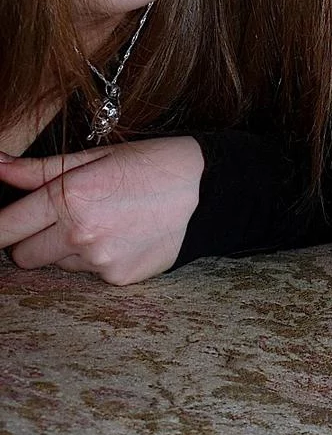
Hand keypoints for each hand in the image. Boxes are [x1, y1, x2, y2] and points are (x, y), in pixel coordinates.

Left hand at [0, 137, 203, 284]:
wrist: (208, 190)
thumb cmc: (152, 164)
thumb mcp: (96, 155)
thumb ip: (38, 170)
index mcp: (70, 197)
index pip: (6, 228)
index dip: (0, 227)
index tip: (3, 225)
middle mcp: (81, 234)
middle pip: (24, 255)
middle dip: (33, 239)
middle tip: (61, 217)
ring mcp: (100, 261)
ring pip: (58, 264)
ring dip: (68, 249)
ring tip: (105, 222)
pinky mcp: (119, 279)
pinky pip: (90, 274)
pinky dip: (99, 259)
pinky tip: (124, 236)